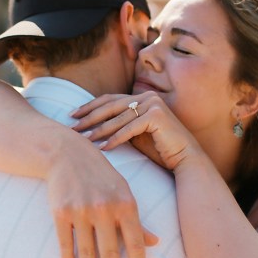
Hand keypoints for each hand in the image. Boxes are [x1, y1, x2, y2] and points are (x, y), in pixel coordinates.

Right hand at [47, 131, 157, 257]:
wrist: (67, 153)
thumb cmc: (100, 175)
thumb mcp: (124, 192)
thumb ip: (136, 220)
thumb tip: (155, 243)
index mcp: (125, 204)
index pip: (136, 243)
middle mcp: (105, 208)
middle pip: (111, 252)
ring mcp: (82, 210)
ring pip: (88, 251)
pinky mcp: (61, 212)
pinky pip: (66, 243)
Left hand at [71, 92, 198, 172]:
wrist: (185, 160)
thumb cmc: (159, 149)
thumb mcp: (135, 134)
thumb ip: (119, 125)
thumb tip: (91, 125)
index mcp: (142, 97)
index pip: (110, 100)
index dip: (90, 106)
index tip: (72, 115)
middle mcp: (148, 97)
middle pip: (111, 106)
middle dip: (89, 116)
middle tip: (72, 126)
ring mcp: (153, 104)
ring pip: (118, 118)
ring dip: (99, 129)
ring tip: (84, 139)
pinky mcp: (157, 116)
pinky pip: (129, 128)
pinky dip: (115, 139)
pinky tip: (102, 148)